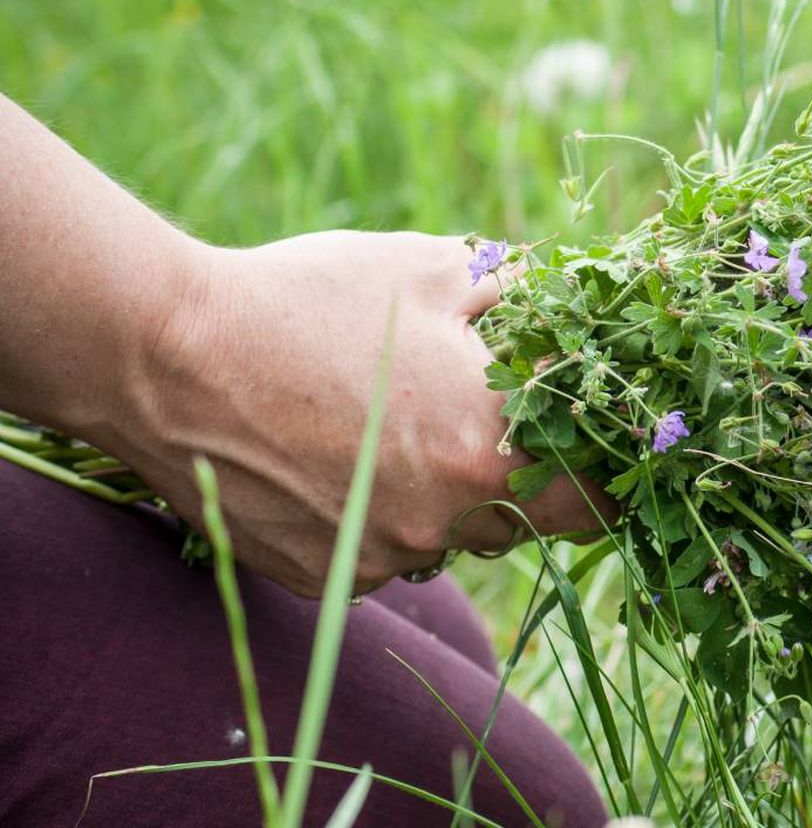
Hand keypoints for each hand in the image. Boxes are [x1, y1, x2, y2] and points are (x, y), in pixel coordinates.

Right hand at [109, 230, 614, 596]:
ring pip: (453, 536)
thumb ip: (526, 296)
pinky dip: (381, 513)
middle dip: (522, 472)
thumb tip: (579, 302)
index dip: (610, 475)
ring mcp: (381, 558)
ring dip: (449, 494)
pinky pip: (383, 551)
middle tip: (491, 416)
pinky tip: (337, 455)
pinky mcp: (324, 577)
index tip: (607, 449)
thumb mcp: (434, 270)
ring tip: (395, 422)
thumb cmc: (309, 301)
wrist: (165, 354)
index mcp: (489, 452)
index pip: (598, 499)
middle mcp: (445, 524)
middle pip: (525, 518)